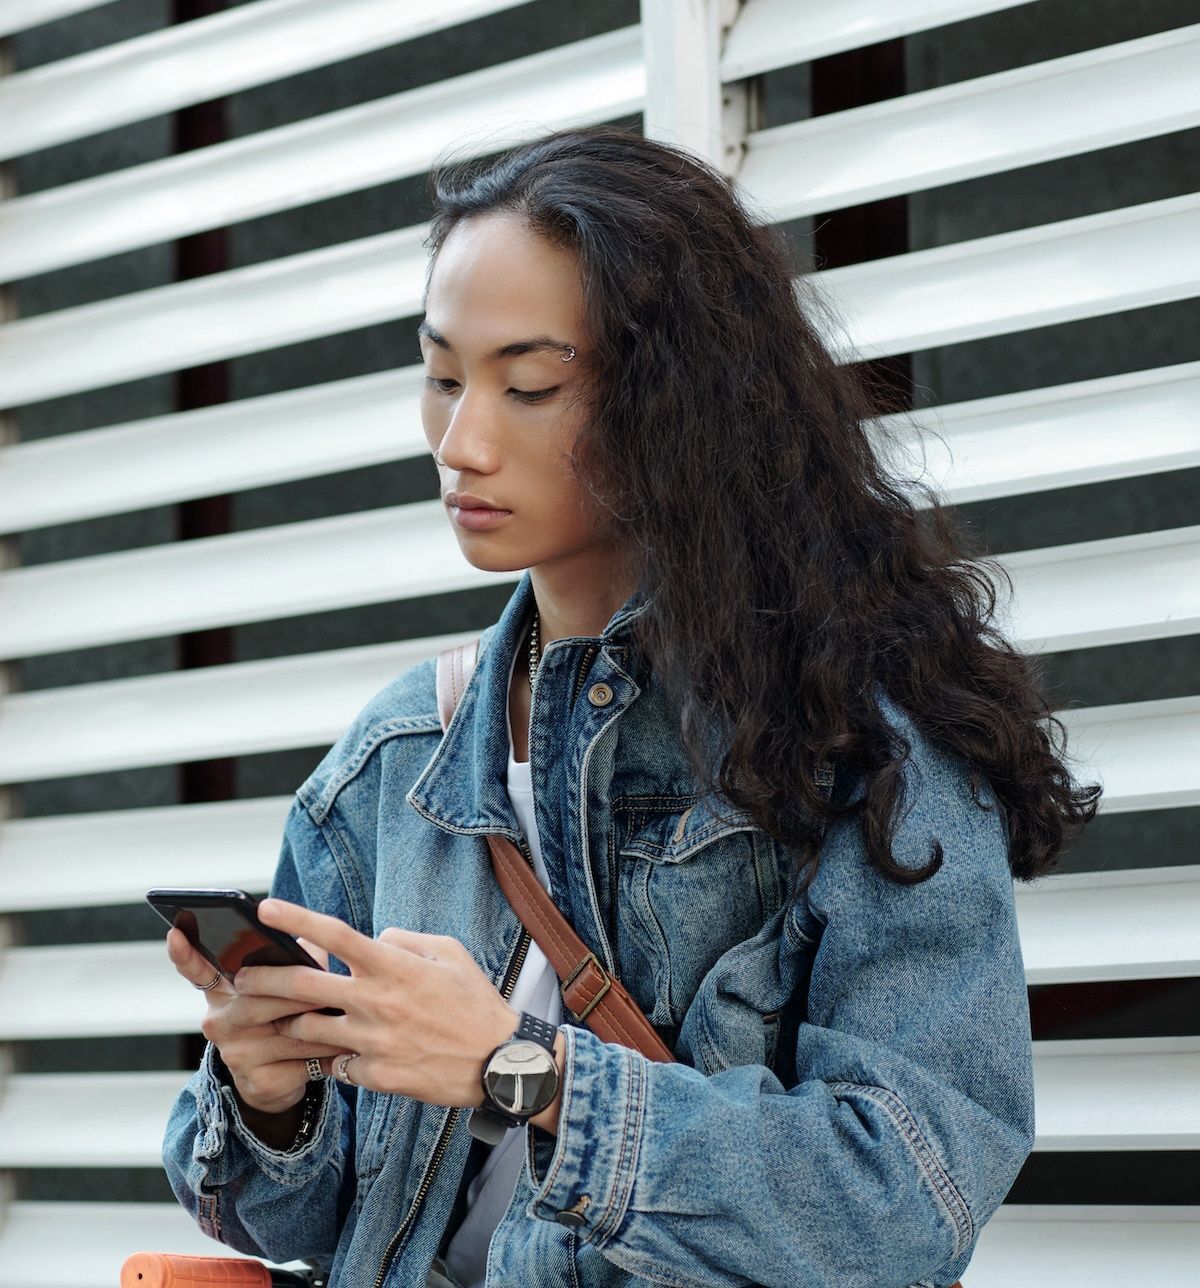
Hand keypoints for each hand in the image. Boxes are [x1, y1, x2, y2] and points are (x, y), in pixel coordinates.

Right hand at [166, 926, 346, 1116]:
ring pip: (287, 1030)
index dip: (184, 953)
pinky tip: (345, 1046)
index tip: (175, 930)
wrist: (277, 1080)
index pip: (197, 971)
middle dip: (297, 992)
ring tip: (348, 1012)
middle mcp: (221, 1022)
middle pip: (258, 1000)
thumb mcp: (281, 989)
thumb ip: (295, 961)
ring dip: (321, 1022)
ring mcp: (236, 1054)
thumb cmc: (282, 1019)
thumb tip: (314, 942)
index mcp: (224, 993)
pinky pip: (301, 1060)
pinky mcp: (258, 1080)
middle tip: (329, 985)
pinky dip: (327, 1050)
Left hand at [234, 899, 521, 1109]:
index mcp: (393, 966)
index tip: (265, 908)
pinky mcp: (375, 1076)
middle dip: (262, 978)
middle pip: (303, 985)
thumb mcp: (449, 953)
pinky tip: (335, 1057)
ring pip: (307, 1030)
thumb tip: (372, 939)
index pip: (334, 934)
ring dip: (288, 1023)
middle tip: (241, 975)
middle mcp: (376, 1001)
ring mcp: (372, 1041)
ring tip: (279, 1020)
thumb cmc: (475, 1002)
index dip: (295, 919)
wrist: (498, 1062)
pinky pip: (337, 1065)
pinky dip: (333, 1059)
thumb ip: (404, 941)